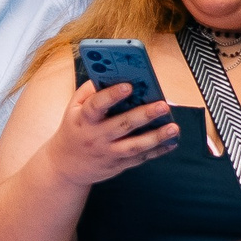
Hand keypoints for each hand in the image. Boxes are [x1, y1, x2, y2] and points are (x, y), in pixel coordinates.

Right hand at [42, 81, 177, 185]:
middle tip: (162, 105)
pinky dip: (158, 150)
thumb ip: (91, 90)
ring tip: (173, 127)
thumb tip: (113, 74)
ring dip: (156, 137)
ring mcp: (108, 153)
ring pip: (134, 146)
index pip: (96, 106)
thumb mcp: (73, 107)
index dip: (111, 95)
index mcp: (83, 119)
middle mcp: (96, 137)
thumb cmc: (74, 128)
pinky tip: (172, 141)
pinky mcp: (118, 164)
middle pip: (121, 125)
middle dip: (143, 115)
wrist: (66, 165)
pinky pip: (140, 158)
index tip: (128, 85)